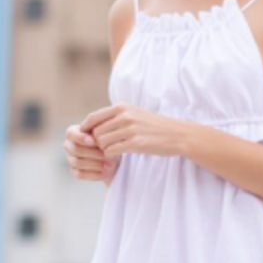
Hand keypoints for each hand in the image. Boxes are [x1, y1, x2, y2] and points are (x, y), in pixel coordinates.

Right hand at [63, 118, 113, 181]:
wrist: (112, 153)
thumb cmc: (107, 139)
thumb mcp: (105, 132)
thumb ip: (98, 131)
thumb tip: (94, 139)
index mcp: (73, 132)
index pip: (71, 134)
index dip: (81, 138)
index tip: (93, 141)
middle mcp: (69, 145)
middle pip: (76, 150)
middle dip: (93, 153)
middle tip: (108, 154)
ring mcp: (70, 159)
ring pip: (78, 162)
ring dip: (95, 164)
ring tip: (109, 163)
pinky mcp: (74, 171)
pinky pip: (80, 174)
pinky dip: (94, 173)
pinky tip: (105, 171)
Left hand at [81, 104, 198, 163]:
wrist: (177, 134)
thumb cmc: (153, 126)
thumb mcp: (134, 114)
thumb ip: (114, 117)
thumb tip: (90, 126)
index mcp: (122, 107)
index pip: (93, 118)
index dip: (85, 130)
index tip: (88, 139)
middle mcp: (125, 115)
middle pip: (95, 133)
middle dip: (97, 142)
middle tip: (106, 147)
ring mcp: (131, 129)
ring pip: (101, 143)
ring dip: (105, 149)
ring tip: (114, 150)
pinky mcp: (136, 143)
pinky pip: (111, 151)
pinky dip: (112, 155)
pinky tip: (120, 155)